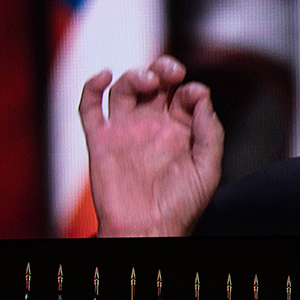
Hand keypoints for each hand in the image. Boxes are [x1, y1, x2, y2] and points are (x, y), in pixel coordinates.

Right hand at [79, 56, 223, 235]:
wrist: (147, 231)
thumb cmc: (181, 207)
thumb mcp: (208, 168)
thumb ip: (210, 131)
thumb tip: (201, 96)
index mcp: (180, 131)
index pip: (184, 95)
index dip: (190, 88)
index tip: (194, 94)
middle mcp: (153, 126)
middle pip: (155, 83)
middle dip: (163, 69)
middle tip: (171, 72)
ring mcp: (125, 131)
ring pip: (125, 89)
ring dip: (135, 75)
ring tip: (148, 80)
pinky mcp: (101, 140)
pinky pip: (90, 107)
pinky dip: (92, 86)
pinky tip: (104, 75)